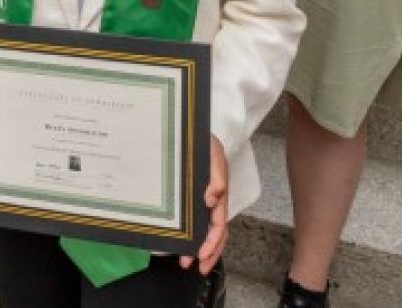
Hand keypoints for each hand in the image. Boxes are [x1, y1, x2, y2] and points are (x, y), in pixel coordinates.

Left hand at [180, 136, 228, 273]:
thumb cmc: (206, 144)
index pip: (218, 225)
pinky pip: (196, 221)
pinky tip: (182, 243)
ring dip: (201, 248)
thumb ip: (216, 176)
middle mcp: (212, 202)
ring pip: (206, 230)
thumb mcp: (213, 155)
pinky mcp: (192, 199)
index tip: (202, 254)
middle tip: (198, 268)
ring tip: (188, 262)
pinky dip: (192, 234)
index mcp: (218, 195)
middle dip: (209, 253)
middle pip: (216, 234)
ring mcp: (203, 201)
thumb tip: (211, 198)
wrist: (193, 133)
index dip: (212, 242)